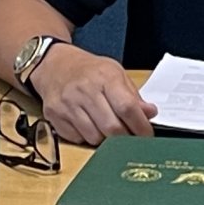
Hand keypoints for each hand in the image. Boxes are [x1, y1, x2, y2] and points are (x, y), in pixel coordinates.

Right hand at [31, 45, 156, 145]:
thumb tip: (149, 113)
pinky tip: (88, 125)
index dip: (140, 125)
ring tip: (106, 127)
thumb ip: (133, 95)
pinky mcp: (54, 116)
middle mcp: (85, 90)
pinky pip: (77, 139)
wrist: (54, 65)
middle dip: (125, 138)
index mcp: (105, 77)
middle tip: (129, 137)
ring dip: (105, 139)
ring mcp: (68, 104)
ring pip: (94, 137)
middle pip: (112, 127)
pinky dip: (86, 137)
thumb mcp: (115, 73)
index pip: (127, 107)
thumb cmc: (89, 70)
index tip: (147, 134)